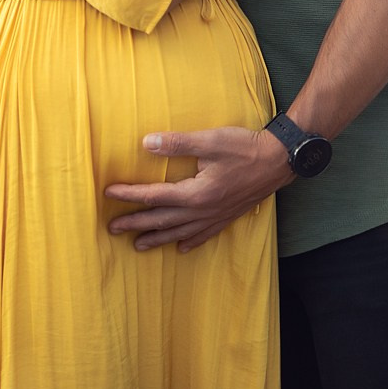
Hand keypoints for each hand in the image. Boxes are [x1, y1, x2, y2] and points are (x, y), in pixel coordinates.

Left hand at [105, 126, 293, 251]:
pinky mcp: (227, 216)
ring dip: (157, 238)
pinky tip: (182, 248)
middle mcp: (203, 211)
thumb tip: (145, 143)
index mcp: (195, 194)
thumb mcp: (209, 140)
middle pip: (162, 220)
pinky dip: (190, 242)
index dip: (130, 195)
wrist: (278, 161)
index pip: (154, 196)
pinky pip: (203, 235)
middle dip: (136, 224)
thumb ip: (177, 143)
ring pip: (180, 233)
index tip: (108, 194)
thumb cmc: (244, 147)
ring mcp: (216, 217)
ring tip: (138, 246)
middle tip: (112, 229)